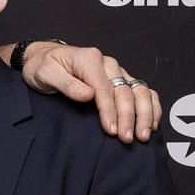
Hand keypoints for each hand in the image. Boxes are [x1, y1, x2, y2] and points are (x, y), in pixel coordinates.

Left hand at [20, 44, 160, 143]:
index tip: (111, 129)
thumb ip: (66, 84)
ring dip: (144, 113)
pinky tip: (150, 123)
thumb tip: (88, 95)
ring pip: (139, 91)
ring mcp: (116, 71)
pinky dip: (150, 106)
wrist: (43, 57)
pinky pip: (142, 91)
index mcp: (89, 60)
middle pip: (125, 91)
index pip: (104, 88)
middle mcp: (107, 64)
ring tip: (142, 134)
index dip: (110, 110)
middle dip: (128, 117)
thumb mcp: (45, 74)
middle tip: (126, 138)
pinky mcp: (120, 79)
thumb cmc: (43, 66)